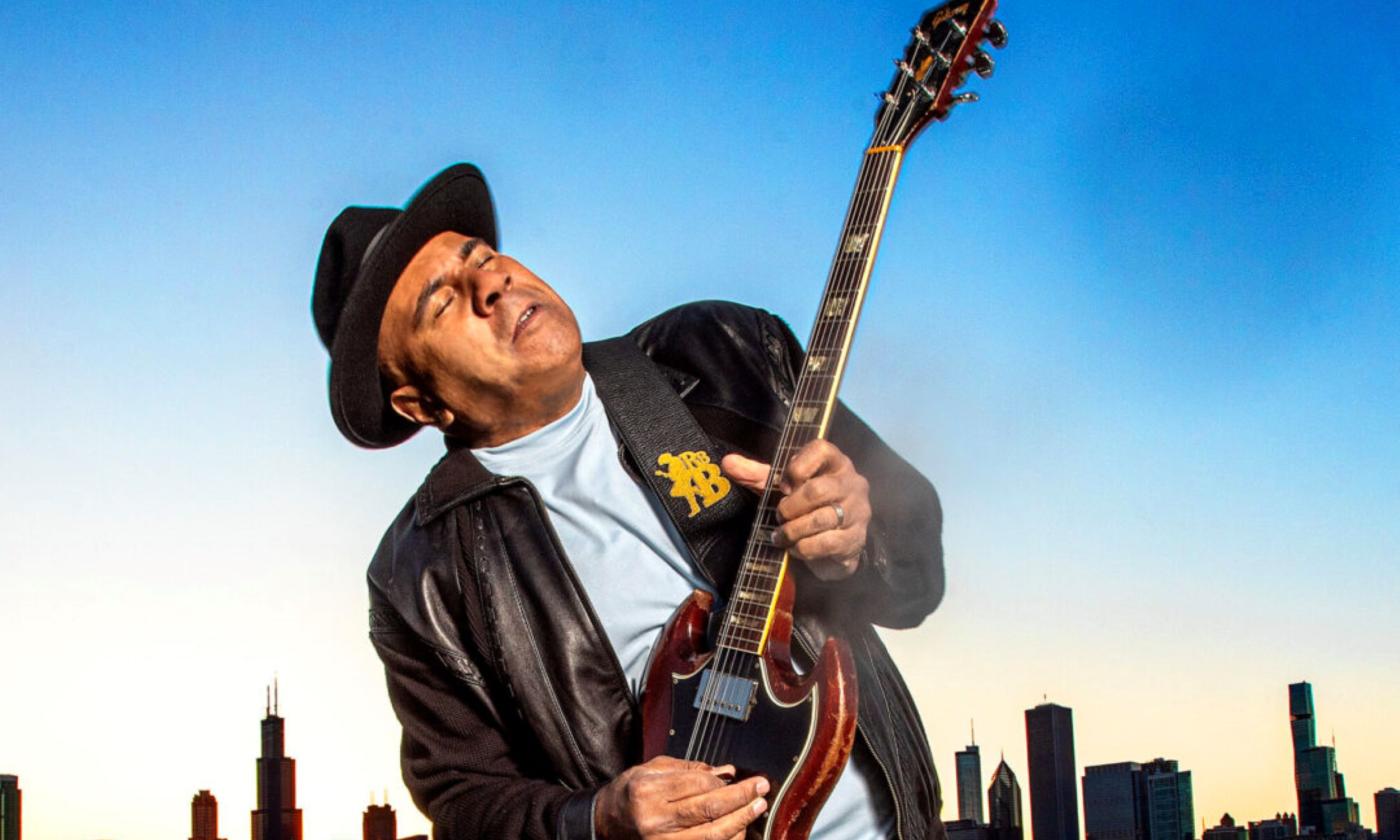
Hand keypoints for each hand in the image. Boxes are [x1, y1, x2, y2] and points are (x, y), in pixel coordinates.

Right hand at [594, 755, 768, 839]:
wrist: (605, 823)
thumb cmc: (628, 793)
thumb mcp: (651, 769)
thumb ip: (688, 769)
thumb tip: (725, 772)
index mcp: (648, 791)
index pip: (695, 784)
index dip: (722, 781)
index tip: (740, 777)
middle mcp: (655, 819)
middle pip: (707, 809)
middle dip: (740, 798)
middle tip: (761, 788)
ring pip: (711, 835)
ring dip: (739, 821)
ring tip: (757, 808)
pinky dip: (725, 839)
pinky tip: (739, 829)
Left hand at [722, 439, 870, 579]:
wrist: (836, 543)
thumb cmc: (808, 506)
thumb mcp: (782, 487)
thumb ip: (756, 474)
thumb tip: (727, 462)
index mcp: (835, 462)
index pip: (821, 449)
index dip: (797, 467)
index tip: (783, 485)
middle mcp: (852, 483)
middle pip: (817, 491)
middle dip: (790, 507)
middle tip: (779, 516)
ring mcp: (858, 512)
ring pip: (821, 519)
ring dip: (793, 530)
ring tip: (782, 535)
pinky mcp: (856, 539)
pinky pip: (826, 543)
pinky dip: (803, 548)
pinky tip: (796, 547)